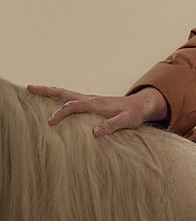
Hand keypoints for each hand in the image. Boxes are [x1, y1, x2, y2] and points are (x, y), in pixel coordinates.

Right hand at [27, 84, 167, 136]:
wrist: (140, 105)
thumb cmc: (133, 114)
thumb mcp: (126, 121)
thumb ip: (112, 126)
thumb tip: (95, 132)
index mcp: (96, 104)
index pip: (74, 106)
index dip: (61, 113)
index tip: (50, 122)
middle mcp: (90, 99)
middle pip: (65, 93)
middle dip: (47, 91)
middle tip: (29, 87)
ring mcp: (89, 100)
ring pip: (66, 94)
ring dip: (50, 92)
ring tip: (33, 90)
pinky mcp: (90, 103)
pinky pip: (71, 98)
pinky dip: (59, 97)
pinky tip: (51, 102)